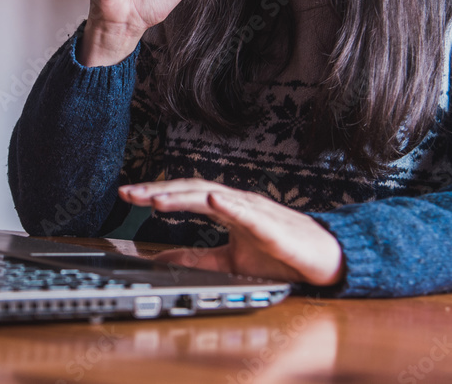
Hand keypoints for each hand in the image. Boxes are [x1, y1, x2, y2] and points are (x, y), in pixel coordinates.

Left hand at [118, 179, 343, 286]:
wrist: (324, 261)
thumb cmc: (281, 255)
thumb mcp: (229, 260)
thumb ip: (197, 258)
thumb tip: (162, 260)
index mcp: (226, 208)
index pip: (185, 195)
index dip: (156, 193)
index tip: (126, 195)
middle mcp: (236, 203)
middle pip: (192, 190)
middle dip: (158, 190)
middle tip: (128, 193)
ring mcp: (255, 211)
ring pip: (214, 197)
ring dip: (183, 196)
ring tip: (156, 197)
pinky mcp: (272, 227)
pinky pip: (248, 213)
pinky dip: (229, 205)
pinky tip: (211, 199)